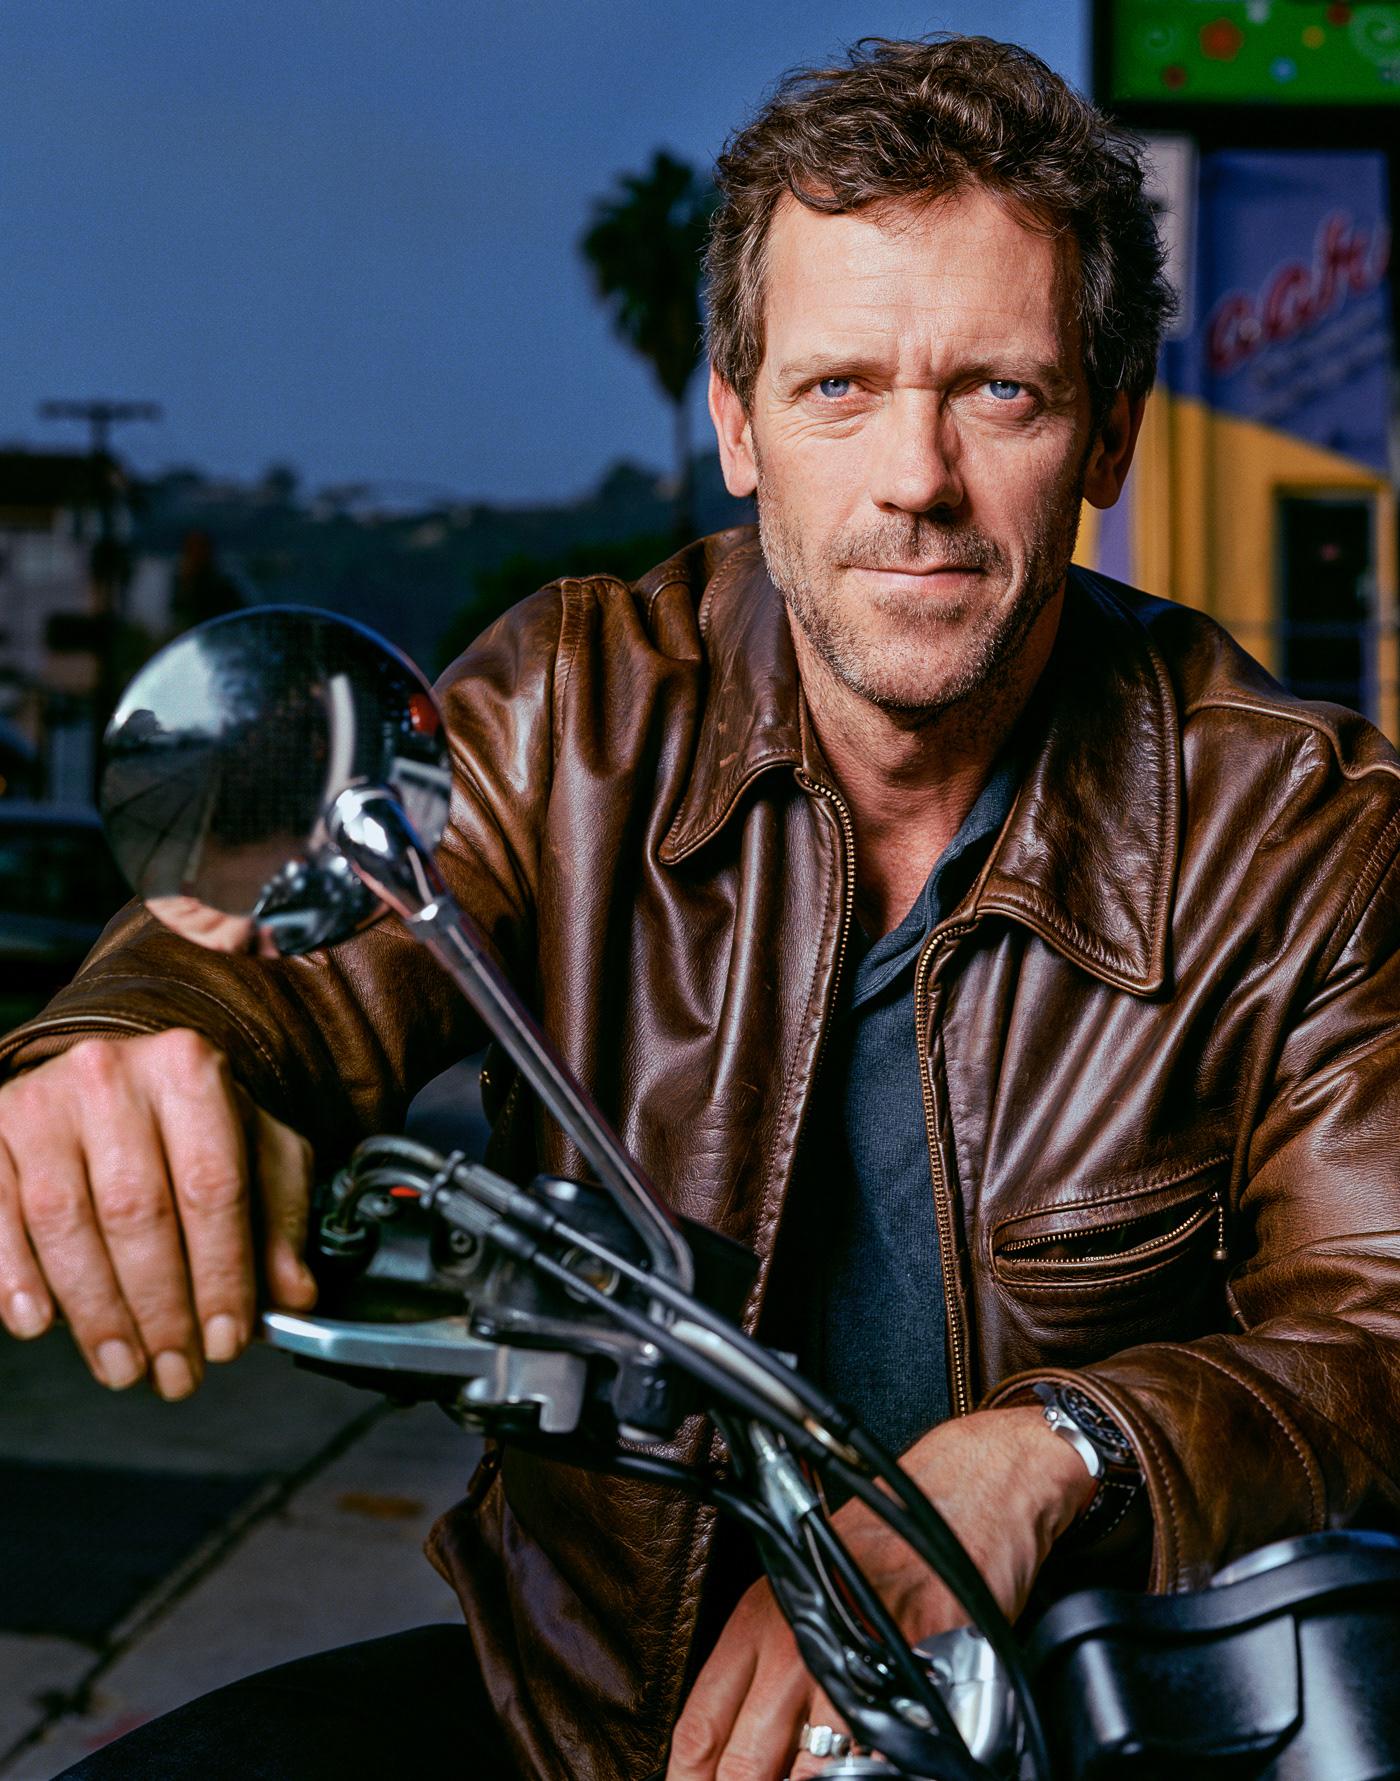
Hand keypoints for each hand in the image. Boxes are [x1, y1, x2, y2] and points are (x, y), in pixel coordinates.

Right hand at [0, 1030, 316, 1397]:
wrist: (106, 1080)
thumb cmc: (186, 1125)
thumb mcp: (253, 1151)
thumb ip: (279, 1219)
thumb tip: (293, 1296)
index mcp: (190, 1072)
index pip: (212, 1186)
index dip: (221, 1273)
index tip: (227, 1341)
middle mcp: (113, 1079)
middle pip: (138, 1211)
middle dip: (161, 1309)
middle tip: (175, 1370)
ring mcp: (44, 1103)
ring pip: (66, 1222)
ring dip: (97, 1312)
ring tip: (124, 1366)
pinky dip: (15, 1279)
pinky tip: (40, 1324)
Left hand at [666, 1405, 1094, 1780]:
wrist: (962, 1492)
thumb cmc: (883, 1537)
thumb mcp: (801, 1582)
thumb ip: (765, 1660)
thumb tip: (735, 1742)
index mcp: (760, 1616)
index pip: (700, 1723)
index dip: (690, 1777)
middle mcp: (799, 1640)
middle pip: (747, 1761)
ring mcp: (856, 1659)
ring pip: (815, 1770)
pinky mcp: (917, 1671)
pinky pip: (887, 1752)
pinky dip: (876, 1769)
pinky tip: (871, 1770)